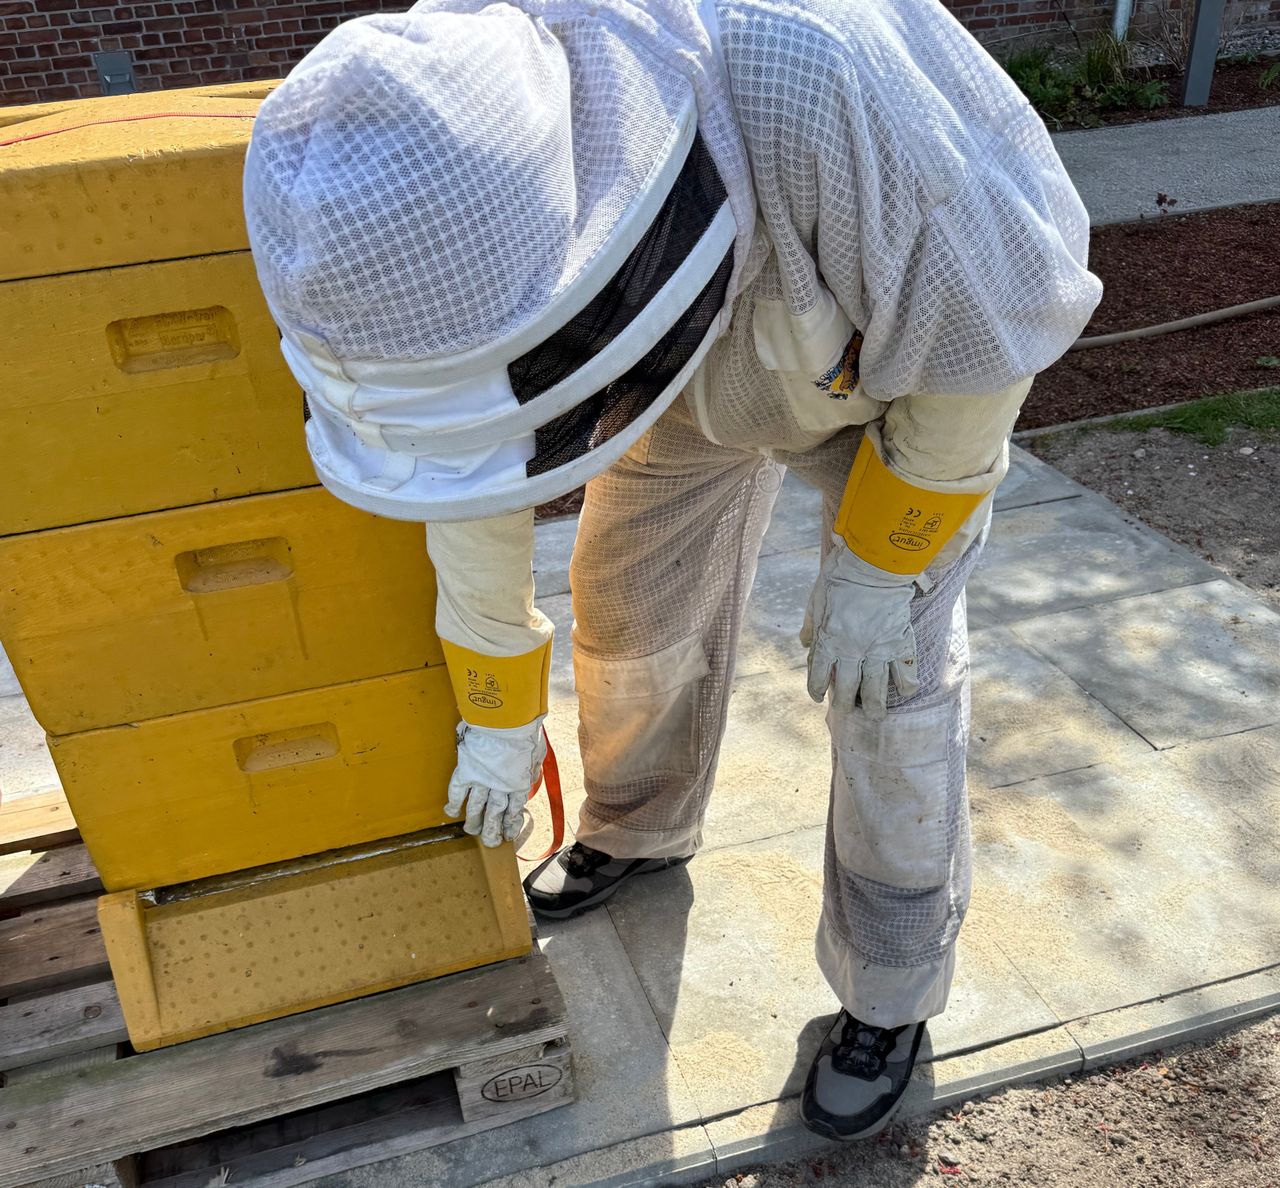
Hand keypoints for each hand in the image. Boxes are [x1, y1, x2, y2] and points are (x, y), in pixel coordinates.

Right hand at [445, 717, 546, 846]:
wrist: (506, 722)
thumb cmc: (524, 732)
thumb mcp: (536, 752)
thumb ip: (532, 768)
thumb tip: (531, 778)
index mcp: (518, 783)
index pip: (514, 810)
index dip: (510, 824)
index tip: (508, 834)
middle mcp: (500, 787)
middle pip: (495, 814)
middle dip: (492, 831)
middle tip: (489, 842)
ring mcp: (482, 780)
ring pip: (476, 808)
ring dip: (474, 822)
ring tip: (471, 832)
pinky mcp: (466, 771)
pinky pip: (457, 792)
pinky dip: (454, 804)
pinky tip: (452, 813)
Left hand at [802, 536, 924, 715]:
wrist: (874, 564)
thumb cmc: (841, 577)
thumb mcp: (816, 599)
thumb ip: (811, 624)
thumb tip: (805, 644)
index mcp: (829, 640)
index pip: (819, 674)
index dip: (816, 688)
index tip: (818, 697)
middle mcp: (852, 650)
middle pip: (847, 687)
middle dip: (845, 703)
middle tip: (847, 712)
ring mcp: (878, 648)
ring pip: (876, 686)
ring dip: (875, 704)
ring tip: (876, 716)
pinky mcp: (899, 641)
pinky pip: (904, 668)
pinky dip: (906, 683)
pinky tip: (907, 692)